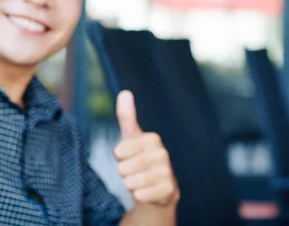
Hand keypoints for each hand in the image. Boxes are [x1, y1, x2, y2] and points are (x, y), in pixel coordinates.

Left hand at [114, 90, 179, 206]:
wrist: (156, 189)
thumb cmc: (139, 158)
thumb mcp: (131, 137)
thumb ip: (127, 116)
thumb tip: (125, 92)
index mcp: (153, 139)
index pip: (118, 151)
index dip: (119, 157)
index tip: (128, 156)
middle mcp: (163, 154)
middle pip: (123, 168)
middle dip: (124, 172)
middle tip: (135, 170)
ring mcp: (168, 173)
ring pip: (130, 182)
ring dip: (130, 184)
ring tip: (141, 180)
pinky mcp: (170, 191)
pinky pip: (139, 195)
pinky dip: (138, 195)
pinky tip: (148, 191)